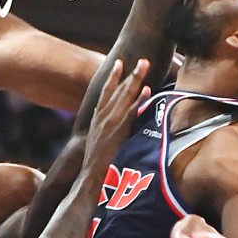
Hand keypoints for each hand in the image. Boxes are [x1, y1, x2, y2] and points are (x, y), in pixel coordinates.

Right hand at [83, 58, 150, 174]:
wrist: (90, 176)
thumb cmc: (95, 164)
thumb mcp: (96, 142)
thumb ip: (104, 131)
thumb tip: (113, 126)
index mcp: (96, 118)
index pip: (105, 92)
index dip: (113, 77)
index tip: (119, 63)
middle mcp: (102, 117)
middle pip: (118, 90)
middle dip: (130, 74)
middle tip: (143, 60)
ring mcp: (110, 123)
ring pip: (124, 97)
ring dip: (136, 80)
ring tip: (146, 66)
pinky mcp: (118, 131)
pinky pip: (131, 113)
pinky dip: (139, 101)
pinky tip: (147, 90)